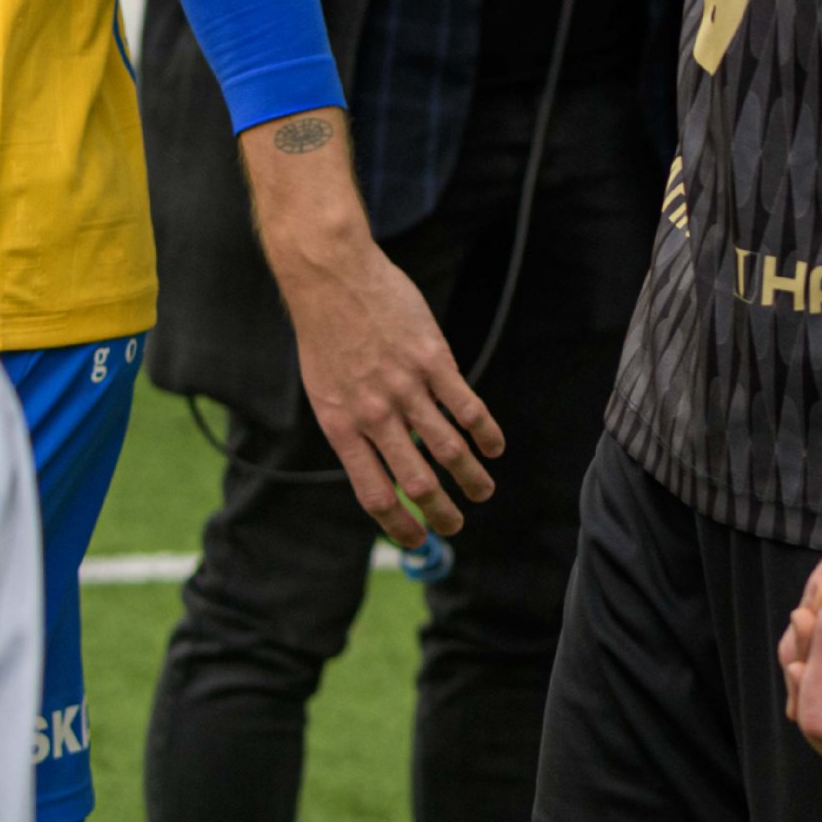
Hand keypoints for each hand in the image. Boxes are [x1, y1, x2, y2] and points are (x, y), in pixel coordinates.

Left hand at [278, 225, 498, 549]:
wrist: (333, 282)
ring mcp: (406, 388)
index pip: (374, 494)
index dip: (399, 524)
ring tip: (484, 490)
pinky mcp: (433, 361)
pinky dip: (485, 433)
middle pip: (417, 481)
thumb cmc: (327, 338)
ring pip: (448, 448)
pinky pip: (467, 407)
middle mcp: (375, 415)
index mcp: (343, 428)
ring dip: (471, 477)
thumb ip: (356, 428)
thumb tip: (387, 462)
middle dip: (443, 512)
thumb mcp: (327, 393)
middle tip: (458, 525)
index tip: (419, 540)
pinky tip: (494, 447)